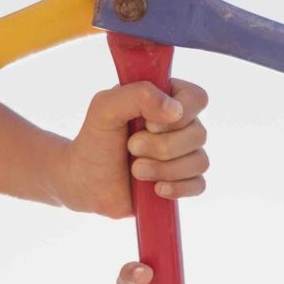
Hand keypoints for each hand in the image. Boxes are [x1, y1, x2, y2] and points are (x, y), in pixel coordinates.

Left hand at [58, 81, 210, 216]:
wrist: (84, 180)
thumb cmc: (95, 139)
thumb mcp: (105, 107)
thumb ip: (137, 95)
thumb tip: (174, 110)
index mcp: (166, 99)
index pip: (196, 98)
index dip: (180, 113)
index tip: (148, 122)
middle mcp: (180, 125)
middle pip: (199, 134)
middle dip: (162, 146)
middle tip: (131, 147)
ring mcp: (183, 155)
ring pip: (199, 162)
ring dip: (164, 169)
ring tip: (135, 170)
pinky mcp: (181, 182)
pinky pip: (199, 185)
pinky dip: (178, 188)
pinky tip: (155, 189)